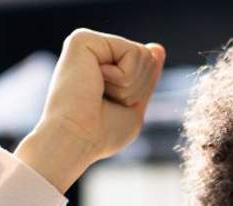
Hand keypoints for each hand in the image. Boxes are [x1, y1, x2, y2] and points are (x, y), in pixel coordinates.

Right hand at [15, 29, 165, 190]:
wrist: (75, 139)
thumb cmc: (100, 134)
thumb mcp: (133, 109)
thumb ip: (146, 80)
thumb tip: (158, 48)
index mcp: (103, 67)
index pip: (146, 66)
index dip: (140, 93)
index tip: (113, 107)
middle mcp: (94, 52)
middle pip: (147, 57)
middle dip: (136, 88)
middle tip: (106, 101)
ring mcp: (88, 42)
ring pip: (143, 54)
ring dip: (129, 85)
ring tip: (99, 94)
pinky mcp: (84, 38)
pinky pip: (133, 51)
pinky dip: (124, 78)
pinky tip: (97, 83)